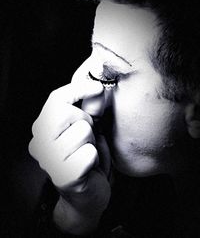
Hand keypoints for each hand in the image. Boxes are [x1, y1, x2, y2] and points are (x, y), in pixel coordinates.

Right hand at [28, 76, 110, 233]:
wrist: (88, 194)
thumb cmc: (86, 157)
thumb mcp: (89, 129)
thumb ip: (91, 109)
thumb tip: (96, 90)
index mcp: (42, 129)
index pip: (56, 99)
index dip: (78, 89)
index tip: (97, 88)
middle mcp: (40, 144)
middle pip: (68, 113)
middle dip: (86, 122)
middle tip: (88, 138)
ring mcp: (50, 161)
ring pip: (83, 131)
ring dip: (92, 142)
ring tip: (87, 152)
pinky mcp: (64, 177)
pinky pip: (90, 153)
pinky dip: (96, 158)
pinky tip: (89, 167)